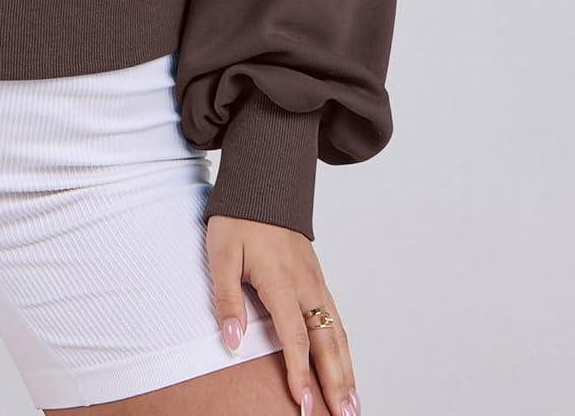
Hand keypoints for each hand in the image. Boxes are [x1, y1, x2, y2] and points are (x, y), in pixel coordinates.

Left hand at [207, 215, 359, 415]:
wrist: (264, 182)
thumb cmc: (239, 218)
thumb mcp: (221, 254)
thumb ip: (226, 298)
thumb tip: (232, 341)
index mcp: (281, 281)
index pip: (295, 338)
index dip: (300, 374)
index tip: (302, 404)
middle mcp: (306, 285)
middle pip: (327, 342)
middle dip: (337, 382)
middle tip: (345, 415)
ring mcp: (316, 281)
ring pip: (337, 333)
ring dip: (347, 370)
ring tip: (353, 403)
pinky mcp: (317, 278)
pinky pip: (336, 318)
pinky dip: (344, 347)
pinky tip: (346, 366)